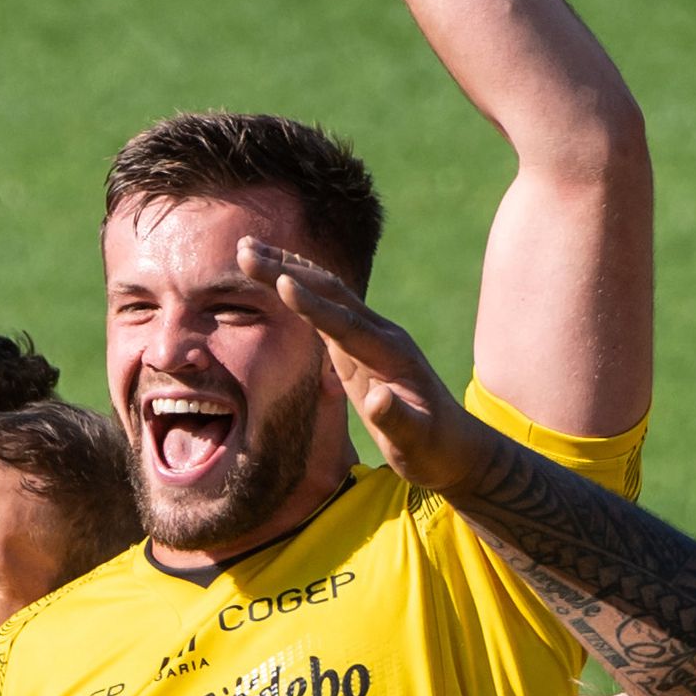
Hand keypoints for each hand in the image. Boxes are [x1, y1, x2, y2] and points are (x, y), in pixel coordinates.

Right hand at [240, 239, 488, 501]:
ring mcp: (369, 335)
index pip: (344, 324)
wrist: (453, 446)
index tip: (280, 283)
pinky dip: (298, 286)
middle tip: (243, 249)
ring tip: (246, 249)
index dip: (313, 305)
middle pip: (330, 292)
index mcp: (390, 354)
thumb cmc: (431, 447)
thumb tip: (376, 399)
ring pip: (326, 291)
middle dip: (286, 269)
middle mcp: (379, 334)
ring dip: (287, 267)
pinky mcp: (358, 344)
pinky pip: (324, 306)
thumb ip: (395, 419)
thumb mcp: (415, 440)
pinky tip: (275, 275)